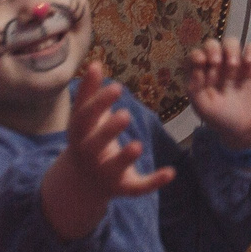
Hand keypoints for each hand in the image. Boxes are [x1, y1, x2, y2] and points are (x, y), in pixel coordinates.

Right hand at [40, 62, 174, 238]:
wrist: (83, 181)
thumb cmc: (88, 137)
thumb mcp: (85, 117)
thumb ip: (90, 92)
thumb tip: (95, 63)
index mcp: (79, 134)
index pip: (85, 118)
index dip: (99, 103)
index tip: (118, 87)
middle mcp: (89, 156)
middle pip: (96, 144)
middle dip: (109, 131)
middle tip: (126, 115)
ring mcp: (105, 174)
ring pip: (115, 168)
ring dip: (125, 158)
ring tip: (138, 145)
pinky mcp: (123, 188)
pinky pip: (138, 187)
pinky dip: (154, 181)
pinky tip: (171, 172)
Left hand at [186, 38, 250, 149]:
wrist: (247, 129)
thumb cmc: (221, 119)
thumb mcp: (203, 107)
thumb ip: (194, 88)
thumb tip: (196, 67)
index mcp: (202, 75)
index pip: (195, 56)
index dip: (196, 55)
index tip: (200, 62)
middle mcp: (218, 67)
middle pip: (212, 44)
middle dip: (212, 48)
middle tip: (216, 62)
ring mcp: (237, 64)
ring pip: (231, 42)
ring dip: (230, 48)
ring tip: (233, 65)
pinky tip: (249, 63)